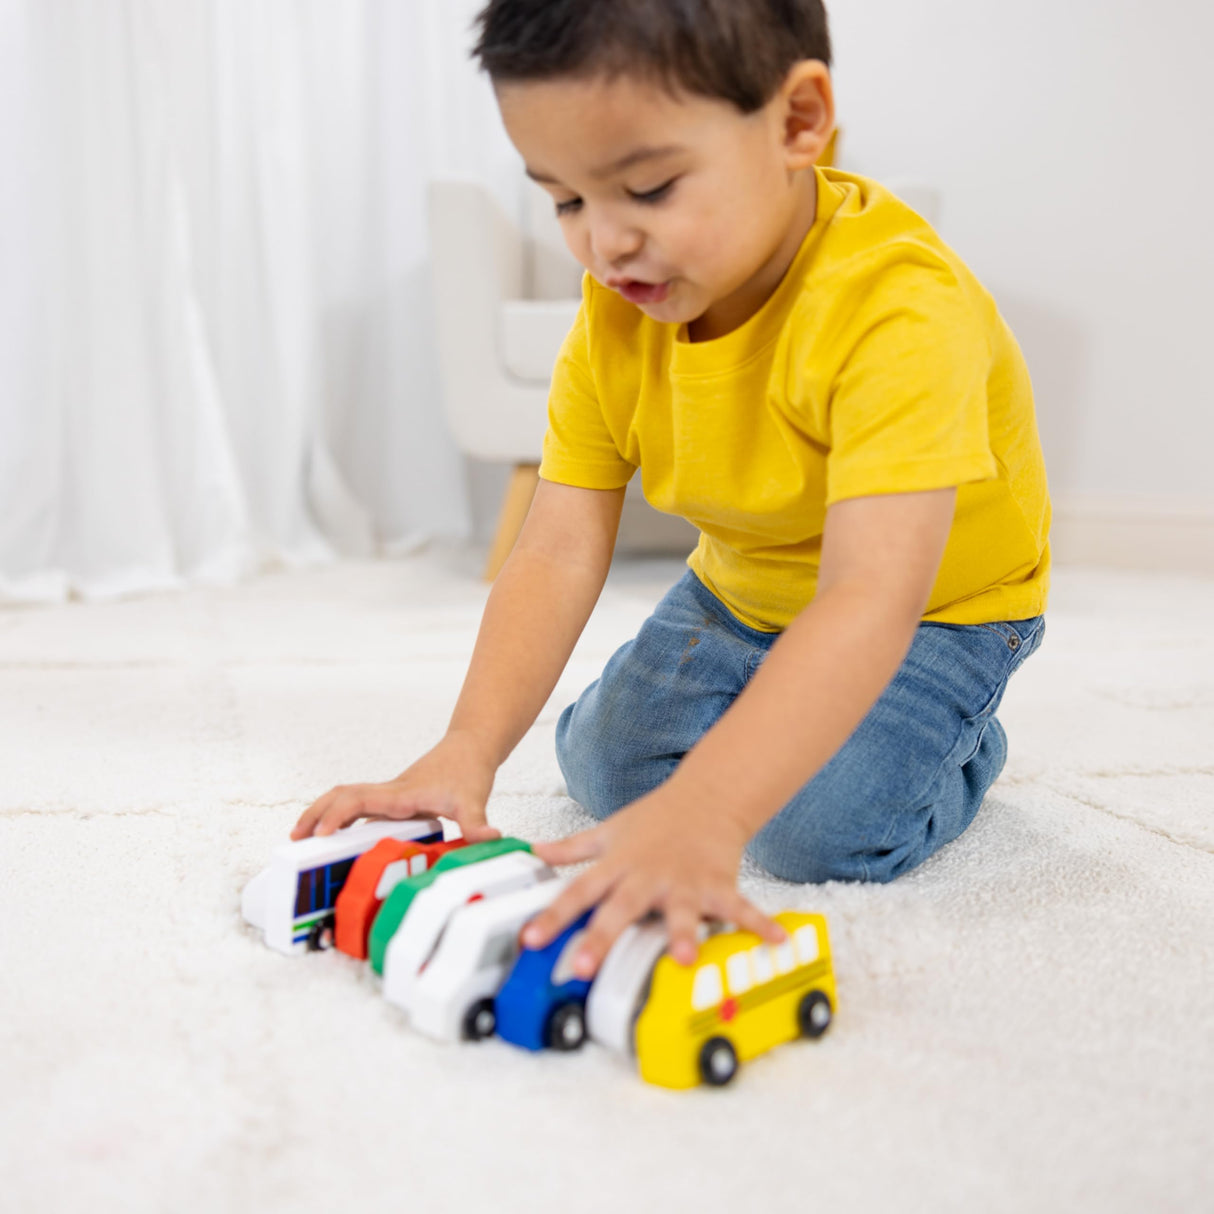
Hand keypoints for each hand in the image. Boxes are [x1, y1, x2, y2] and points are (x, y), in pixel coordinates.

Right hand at [290, 730, 501, 843]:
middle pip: (340, 797)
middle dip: (315, 815)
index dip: (336, 816)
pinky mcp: (393, 800)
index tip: (320, 835)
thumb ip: (477, 823)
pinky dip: (341, 819)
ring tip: (303, 839)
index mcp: (399, 795)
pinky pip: (358, 807)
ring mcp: (388, 796)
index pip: (357, 801)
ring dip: (323, 815)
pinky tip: (337, 837)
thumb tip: (488, 838)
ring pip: (346, 800)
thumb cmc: (469, 771)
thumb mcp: (474, 800)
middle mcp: (388, 794)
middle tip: (295, 840)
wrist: (470, 748)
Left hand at [524, 785, 784, 978]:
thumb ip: (571, 849)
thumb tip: (532, 853)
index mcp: (617, 867)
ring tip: (685, 959)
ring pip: (679, 911)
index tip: (530, 940)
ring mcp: (684, 882)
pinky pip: (739, 908)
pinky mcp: (718, 884)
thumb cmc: (654, 820)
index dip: (553, 916)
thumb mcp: (608, 832)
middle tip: (582, 966)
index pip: (578, 893)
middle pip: (619, 909)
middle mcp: (647, 877)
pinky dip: (759, 924)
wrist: (706, 796)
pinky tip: (776, 942)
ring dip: (682, 934)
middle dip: (601, 937)